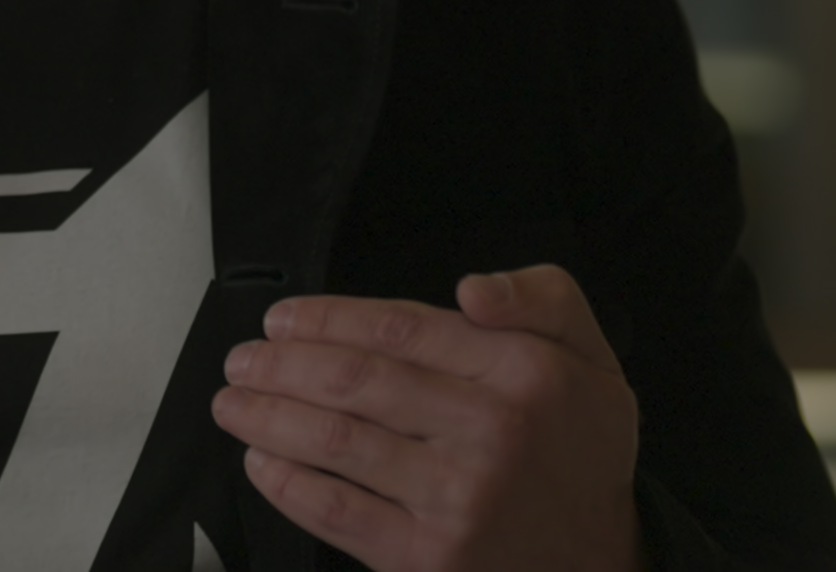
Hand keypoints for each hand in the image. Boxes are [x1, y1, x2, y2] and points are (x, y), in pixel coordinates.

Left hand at [210, 265, 641, 571]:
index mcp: (525, 372)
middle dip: (282, 364)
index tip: (283, 319)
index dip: (327, 319)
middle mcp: (491, 432)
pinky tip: (261, 461)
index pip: (400, 330)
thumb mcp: (591, 356)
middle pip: (356, 381)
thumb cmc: (579, 450)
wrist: (601, 560)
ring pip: (335, 440)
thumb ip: (544, 298)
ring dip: (268, 416)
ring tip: (233, 403)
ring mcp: (456, 498)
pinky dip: (286, 482)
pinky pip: (335, 509)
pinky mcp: (426, 555)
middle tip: (243, 360)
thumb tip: (472, 290)